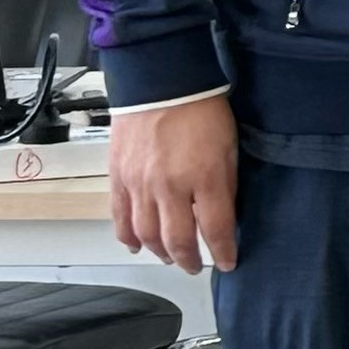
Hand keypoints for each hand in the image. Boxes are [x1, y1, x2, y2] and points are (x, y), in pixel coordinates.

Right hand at [109, 94, 239, 274]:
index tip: (228, 262)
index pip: (216, 228)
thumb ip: (226, 184)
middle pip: (178, 240)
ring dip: (159, 252)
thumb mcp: (229, 146)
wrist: (162, 82)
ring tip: (170, 257)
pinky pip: (120, 218)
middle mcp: (170, 186)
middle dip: (189, 260)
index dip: (223, 251)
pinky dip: (128, 237)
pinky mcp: (119, 178)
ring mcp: (140, 184)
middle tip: (195, 266)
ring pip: (146, 235)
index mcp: (205, 176)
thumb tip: (225, 214)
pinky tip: (137, 245)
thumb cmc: (202, 109)